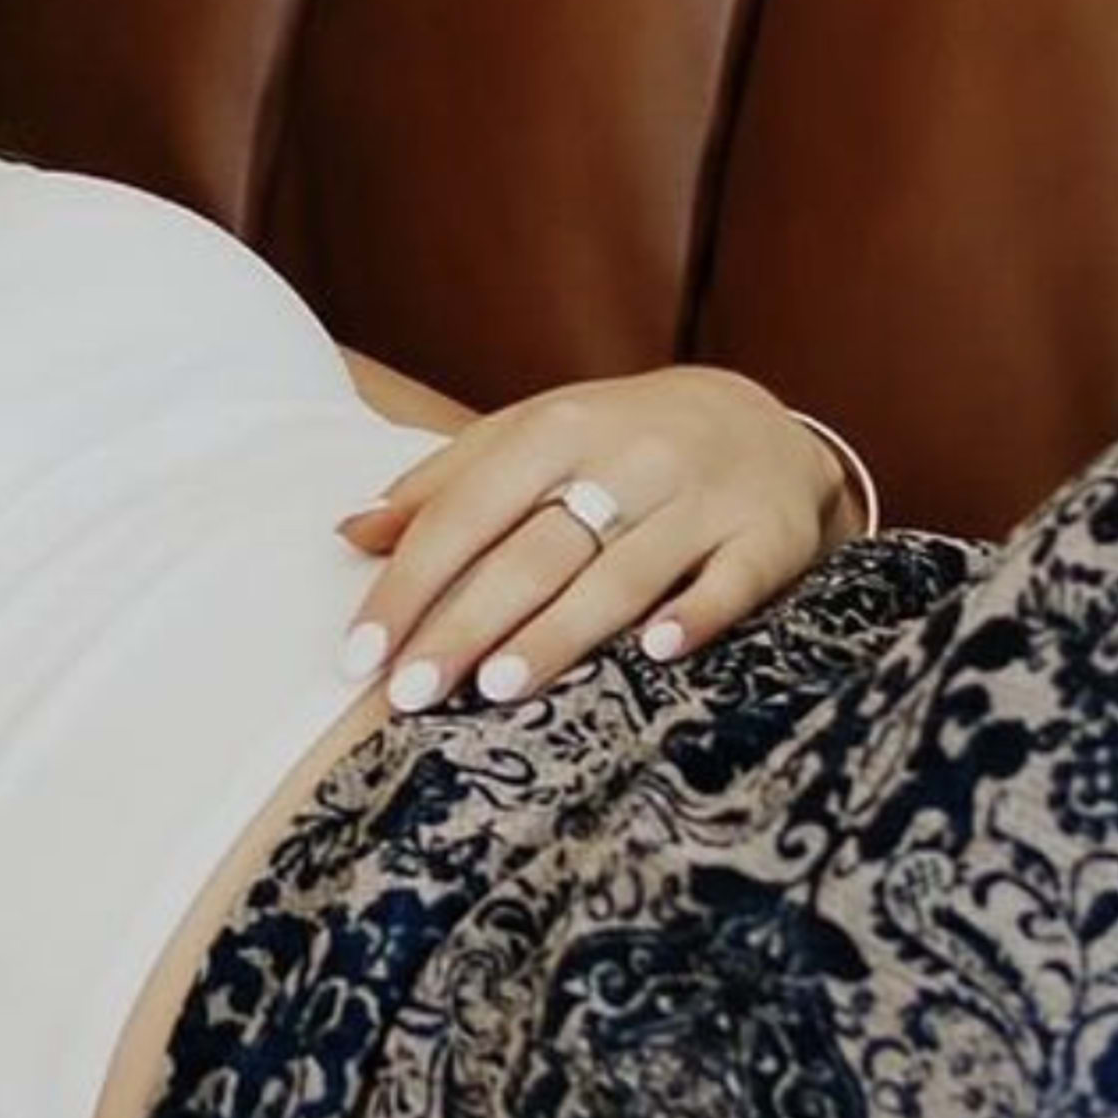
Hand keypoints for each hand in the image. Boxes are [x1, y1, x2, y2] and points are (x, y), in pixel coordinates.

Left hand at [333, 366, 848, 709]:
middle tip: (408, 693)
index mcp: (556, 430)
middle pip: (532, 553)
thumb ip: (445, 484)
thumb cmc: (619, 443)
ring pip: (621, 575)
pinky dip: (697, 615)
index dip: (407, 586)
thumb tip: (351, 532)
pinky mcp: (766, 537)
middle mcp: (627, 459)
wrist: (761, 424)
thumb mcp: (533, 438)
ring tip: (496, 688)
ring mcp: (701, 499)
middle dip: (464, 626)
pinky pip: (729, 582)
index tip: (360, 655)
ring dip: (558, 632)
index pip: (463, 514)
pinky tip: (657, 654)